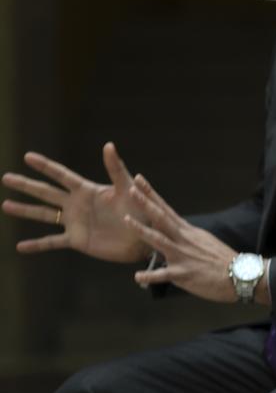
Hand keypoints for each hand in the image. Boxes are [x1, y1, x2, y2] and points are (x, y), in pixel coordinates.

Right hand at [3, 143, 148, 262]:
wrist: (146, 237)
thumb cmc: (141, 210)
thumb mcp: (128, 188)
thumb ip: (116, 169)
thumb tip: (108, 145)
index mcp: (88, 190)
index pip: (61, 175)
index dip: (45, 166)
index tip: (27, 156)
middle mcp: (77, 204)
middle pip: (46, 192)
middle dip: (26, 185)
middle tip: (6, 177)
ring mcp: (75, 222)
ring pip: (44, 214)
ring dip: (25, 210)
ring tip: (5, 205)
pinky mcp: (77, 240)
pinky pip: (52, 242)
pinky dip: (37, 245)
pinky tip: (20, 247)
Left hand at [124, 175, 239, 302]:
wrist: (240, 274)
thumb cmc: (223, 260)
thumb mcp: (204, 242)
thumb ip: (186, 238)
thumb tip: (174, 235)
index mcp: (188, 232)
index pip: (166, 209)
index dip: (152, 195)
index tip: (139, 181)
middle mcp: (184, 240)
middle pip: (162, 218)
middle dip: (146, 203)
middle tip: (131, 189)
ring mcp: (182, 256)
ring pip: (159, 240)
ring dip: (142, 229)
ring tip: (126, 219)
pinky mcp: (183, 274)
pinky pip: (163, 275)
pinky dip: (149, 276)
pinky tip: (137, 276)